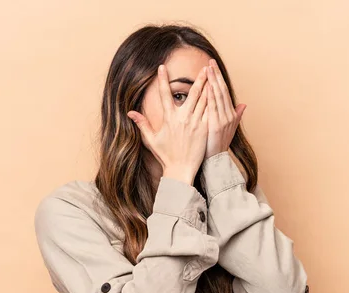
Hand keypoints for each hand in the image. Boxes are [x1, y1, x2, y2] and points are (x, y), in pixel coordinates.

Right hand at [127, 65, 209, 184]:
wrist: (181, 169)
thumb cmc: (166, 155)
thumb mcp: (151, 139)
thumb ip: (142, 123)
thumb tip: (130, 112)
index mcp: (169, 118)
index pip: (164, 94)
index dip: (162, 80)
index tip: (162, 67)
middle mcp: (182, 118)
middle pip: (192, 93)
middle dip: (198, 79)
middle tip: (204, 68)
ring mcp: (195, 123)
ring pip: (204, 100)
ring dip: (208, 87)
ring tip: (213, 76)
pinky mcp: (204, 130)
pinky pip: (210, 112)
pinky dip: (214, 102)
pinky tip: (218, 94)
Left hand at [205, 58, 246, 158]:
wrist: (216, 160)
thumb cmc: (218, 145)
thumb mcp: (228, 129)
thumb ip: (236, 116)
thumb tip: (243, 105)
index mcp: (229, 114)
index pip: (224, 92)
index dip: (219, 79)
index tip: (212, 67)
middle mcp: (228, 115)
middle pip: (222, 91)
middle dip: (216, 76)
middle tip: (210, 62)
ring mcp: (223, 120)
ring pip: (218, 96)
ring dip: (213, 81)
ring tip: (208, 69)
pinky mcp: (216, 125)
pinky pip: (213, 107)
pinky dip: (211, 96)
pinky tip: (208, 86)